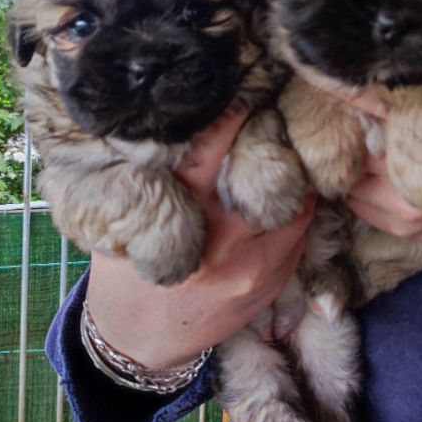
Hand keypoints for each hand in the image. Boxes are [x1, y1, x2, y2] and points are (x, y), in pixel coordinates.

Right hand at [86, 109, 314, 368]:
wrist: (139, 343)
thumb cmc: (124, 272)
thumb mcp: (125, 221)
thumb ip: (153, 180)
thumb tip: (173, 123)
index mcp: (177, 216)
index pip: (210, 149)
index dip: (232, 110)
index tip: (246, 78)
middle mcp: (221, 240)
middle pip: (267, 172)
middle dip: (275, 135)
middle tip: (280, 103)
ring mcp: (254, 266)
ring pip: (294, 202)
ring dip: (292, 172)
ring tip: (286, 146)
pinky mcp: (271, 283)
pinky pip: (297, 232)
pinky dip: (294, 208)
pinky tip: (282, 193)